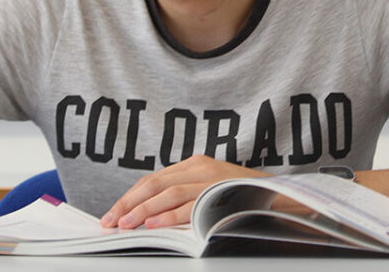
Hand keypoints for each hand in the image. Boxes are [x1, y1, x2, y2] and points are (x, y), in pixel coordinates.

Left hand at [101, 155, 267, 229]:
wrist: (277, 194)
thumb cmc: (240, 196)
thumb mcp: (209, 188)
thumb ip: (184, 194)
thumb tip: (150, 214)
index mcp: (194, 164)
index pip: (153, 179)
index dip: (130, 196)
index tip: (113, 212)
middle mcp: (199, 167)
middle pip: (154, 184)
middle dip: (128, 203)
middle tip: (111, 221)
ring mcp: (209, 178)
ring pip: (167, 193)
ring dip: (142, 210)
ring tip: (126, 224)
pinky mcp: (219, 191)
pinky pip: (188, 204)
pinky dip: (169, 215)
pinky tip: (153, 224)